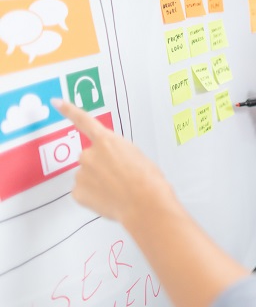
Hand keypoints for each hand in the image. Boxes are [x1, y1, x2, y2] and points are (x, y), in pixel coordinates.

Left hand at [53, 99, 173, 223]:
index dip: (69, 110)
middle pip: (90, 157)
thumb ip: (117, 153)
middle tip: (120, 177)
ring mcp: (81, 174)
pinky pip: (83, 191)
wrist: (146, 204)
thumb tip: (110, 163)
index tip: (56, 102)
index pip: (84, 121)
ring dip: (98, 181)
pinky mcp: (78, 192)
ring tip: (118, 191)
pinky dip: (93, 196)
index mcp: (107, 141)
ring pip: (87, 176)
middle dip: (101, 166)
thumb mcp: (136, 156)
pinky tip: (109, 199)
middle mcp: (89, 154)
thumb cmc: (148, 180)